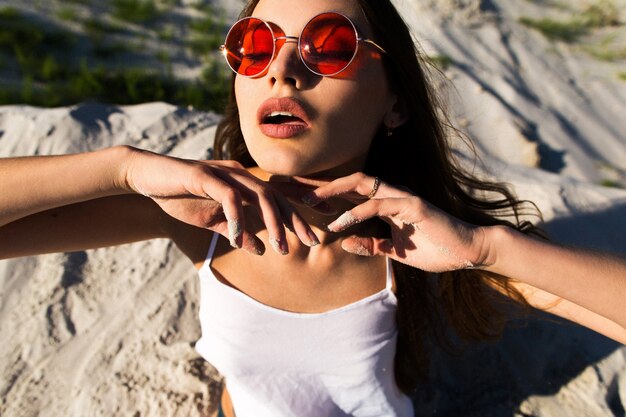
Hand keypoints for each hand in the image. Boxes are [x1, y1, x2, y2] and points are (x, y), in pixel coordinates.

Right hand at [124, 148, 318, 254]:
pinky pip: (228, 196)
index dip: (301, 211)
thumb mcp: (213, 222)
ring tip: (281, 248)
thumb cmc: (181, 198)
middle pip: (277, 196)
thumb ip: (237, 233)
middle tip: (312, 242)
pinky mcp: (204, 175)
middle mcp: (239, 175)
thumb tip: (261, 250)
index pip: (278, 197)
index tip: (319, 231)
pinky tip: (238, 238)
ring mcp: (223, 173)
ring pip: (259, 195)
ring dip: (273, 222)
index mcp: (243, 184)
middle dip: (297, 220)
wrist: (146, 179)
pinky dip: (237, 217)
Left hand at [302, 173, 489, 271]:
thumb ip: (373, 246)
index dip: (325, 193)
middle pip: (349, 181)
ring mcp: (402, 197)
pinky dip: (357, 213)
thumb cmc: (435, 249)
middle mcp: (391, 194)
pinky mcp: (413, 205)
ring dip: (333, 193)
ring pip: (361, 184)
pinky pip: (379, 205)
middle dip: (321, 184)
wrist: (468, 251)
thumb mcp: (395, 251)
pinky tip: (340, 223)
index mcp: (386, 204)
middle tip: (294, 190)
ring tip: (309, 203)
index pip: (350, 192)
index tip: (299, 197)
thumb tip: (346, 244)